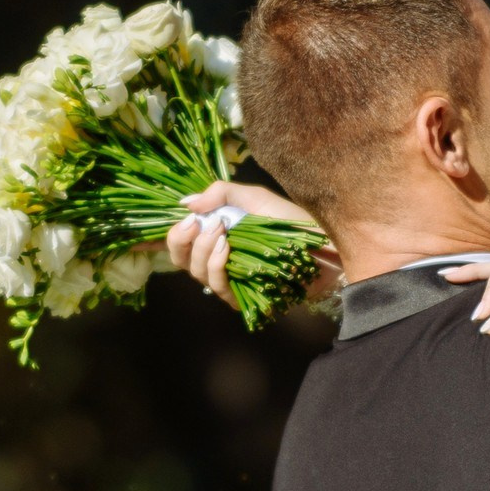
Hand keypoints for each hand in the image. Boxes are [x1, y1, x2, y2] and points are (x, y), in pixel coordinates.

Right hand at [160, 182, 320, 298]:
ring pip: (196, 273)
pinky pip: (217, 287)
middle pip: (180, 259)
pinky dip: (216, 266)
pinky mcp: (242, 297)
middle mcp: (216, 259)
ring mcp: (229, 280)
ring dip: (202, 250)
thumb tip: (185, 203)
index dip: (170, 234)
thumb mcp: (252, 196)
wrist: (319, 243)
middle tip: (200, 224)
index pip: (179, 241)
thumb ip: (219, 193)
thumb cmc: (288, 219)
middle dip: (181, 241)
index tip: (182, 219)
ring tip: (220, 232)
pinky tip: (225, 248)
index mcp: (214, 236)